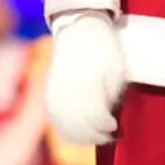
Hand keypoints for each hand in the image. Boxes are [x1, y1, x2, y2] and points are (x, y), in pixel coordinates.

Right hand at [45, 12, 125, 145]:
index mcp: (87, 85)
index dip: (107, 128)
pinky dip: (70, 130)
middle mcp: (68, 92)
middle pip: (80, 128)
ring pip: (67, 128)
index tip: (115, 126)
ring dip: (84, 136)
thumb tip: (108, 122)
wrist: (77, 29)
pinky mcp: (49, 95)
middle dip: (97, 135)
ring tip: (98, 132)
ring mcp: (55, 95)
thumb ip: (110, 99)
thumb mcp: (115, 73)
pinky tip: (82, 128)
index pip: (95, 119)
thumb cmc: (103, 50)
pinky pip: (57, 121)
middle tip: (111, 133)